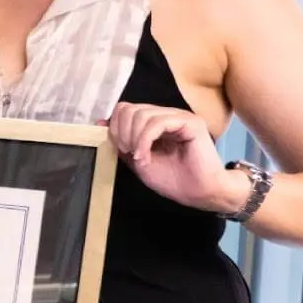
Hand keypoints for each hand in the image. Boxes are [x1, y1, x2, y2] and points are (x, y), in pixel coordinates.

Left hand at [106, 102, 231, 211]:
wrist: (201, 193)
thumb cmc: (174, 180)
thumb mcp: (138, 160)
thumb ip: (122, 142)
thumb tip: (101, 123)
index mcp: (155, 122)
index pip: (125, 109)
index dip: (116, 127)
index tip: (120, 149)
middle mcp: (167, 115)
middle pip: (131, 109)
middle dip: (122, 133)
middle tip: (128, 153)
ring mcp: (179, 117)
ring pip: (142, 114)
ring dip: (133, 138)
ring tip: (138, 157)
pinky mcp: (190, 123)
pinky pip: (158, 123)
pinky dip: (144, 140)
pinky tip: (144, 156)